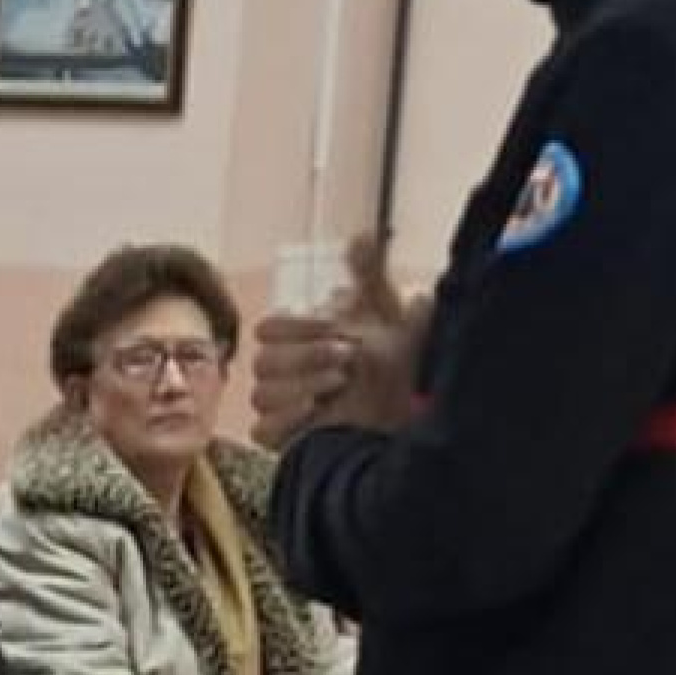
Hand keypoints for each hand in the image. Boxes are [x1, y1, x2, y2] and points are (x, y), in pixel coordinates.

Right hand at [251, 233, 425, 448]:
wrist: (413, 414)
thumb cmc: (395, 364)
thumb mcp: (388, 315)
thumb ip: (370, 277)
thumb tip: (361, 236)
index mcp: (297, 340)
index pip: (268, 328)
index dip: (297, 328)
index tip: (334, 328)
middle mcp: (284, 372)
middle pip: (263, 361)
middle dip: (305, 356)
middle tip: (346, 354)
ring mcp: (282, 406)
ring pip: (262, 394)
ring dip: (301, 386)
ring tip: (340, 384)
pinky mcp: (284, 438)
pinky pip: (263, 430)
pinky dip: (287, 421)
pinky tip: (318, 413)